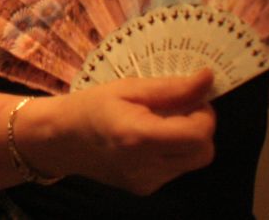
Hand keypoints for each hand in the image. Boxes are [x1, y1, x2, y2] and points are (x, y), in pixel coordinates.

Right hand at [32, 70, 215, 193]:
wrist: (60, 139)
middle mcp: (146, 166)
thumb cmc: (90, 106)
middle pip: (204, 153)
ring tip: (160, 123)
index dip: (204, 114)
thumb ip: (171, 87)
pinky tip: (149, 139)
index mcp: (140, 137)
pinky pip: (176, 169)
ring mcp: (147, 182)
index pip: (199, 135)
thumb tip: (208, 79)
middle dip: (201, 129)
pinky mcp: (145, 189)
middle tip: (179, 109)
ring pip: (193, 162)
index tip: (190, 98)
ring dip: (187, 140)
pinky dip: (173, 152)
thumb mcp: (128, 87)